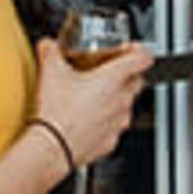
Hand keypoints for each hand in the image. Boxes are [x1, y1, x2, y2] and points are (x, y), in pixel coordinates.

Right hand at [33, 33, 148, 175]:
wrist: (53, 148)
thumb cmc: (57, 113)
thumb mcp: (50, 72)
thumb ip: (50, 51)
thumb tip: (48, 45)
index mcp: (114, 79)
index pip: (143, 58)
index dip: (140, 50)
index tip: (130, 50)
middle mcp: (122, 101)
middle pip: (137, 81)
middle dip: (127, 74)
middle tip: (107, 72)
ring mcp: (118, 123)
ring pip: (127, 105)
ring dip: (115, 99)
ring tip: (93, 97)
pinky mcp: (111, 141)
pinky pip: (114, 127)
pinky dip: (105, 122)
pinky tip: (87, 120)